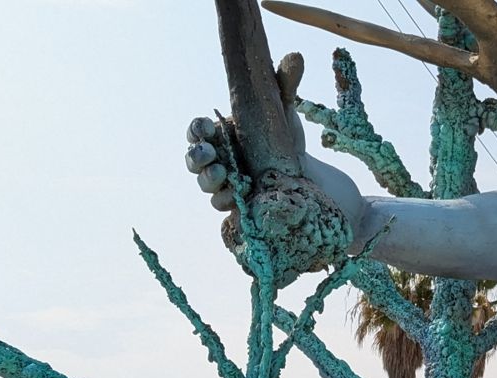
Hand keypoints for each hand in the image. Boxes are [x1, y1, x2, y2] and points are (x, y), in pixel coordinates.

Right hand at [183, 53, 313, 211]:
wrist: (303, 172)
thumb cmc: (284, 137)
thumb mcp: (283, 110)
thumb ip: (284, 84)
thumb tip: (297, 56)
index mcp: (220, 132)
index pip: (198, 129)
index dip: (197, 128)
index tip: (208, 126)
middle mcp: (216, 157)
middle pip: (193, 157)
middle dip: (198, 156)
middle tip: (212, 155)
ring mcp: (222, 181)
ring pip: (203, 182)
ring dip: (209, 180)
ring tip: (225, 176)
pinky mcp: (234, 201)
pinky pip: (220, 202)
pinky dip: (226, 200)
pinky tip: (237, 197)